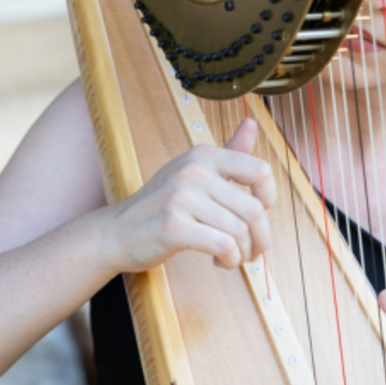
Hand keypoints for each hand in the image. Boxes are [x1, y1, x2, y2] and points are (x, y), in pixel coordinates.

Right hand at [101, 118, 275, 273]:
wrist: (116, 232)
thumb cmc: (159, 205)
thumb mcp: (193, 172)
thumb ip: (227, 152)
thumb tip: (251, 123)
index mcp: (203, 156)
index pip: (259, 171)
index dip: (269, 197)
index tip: (260, 214)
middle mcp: (193, 171)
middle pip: (254, 210)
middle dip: (259, 238)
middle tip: (251, 250)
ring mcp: (182, 198)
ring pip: (240, 231)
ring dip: (243, 253)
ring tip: (232, 257)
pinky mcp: (174, 227)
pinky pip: (223, 245)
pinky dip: (229, 259)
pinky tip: (219, 261)